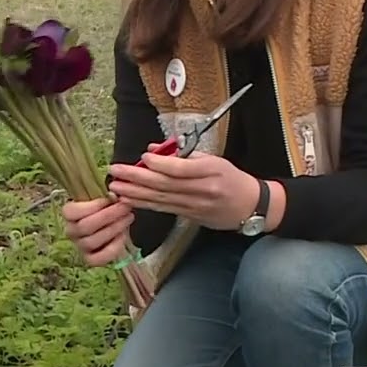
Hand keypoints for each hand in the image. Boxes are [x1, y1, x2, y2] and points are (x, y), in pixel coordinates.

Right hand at [61, 195, 133, 266]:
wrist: (112, 224)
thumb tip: (113, 196)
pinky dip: (113, 248)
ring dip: (114, 229)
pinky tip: (123, 236)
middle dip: (108, 216)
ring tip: (128, 218)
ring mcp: (80, 247)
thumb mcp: (103, 198)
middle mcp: (71, 232)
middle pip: (85, 227)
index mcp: (69, 214)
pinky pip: (99, 258)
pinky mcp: (90, 259)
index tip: (111, 198)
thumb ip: (105, 196)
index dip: (92, 206)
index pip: (71, 212)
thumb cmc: (105, 208)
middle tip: (125, 207)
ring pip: (92, 241)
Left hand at [107, 146, 267, 231]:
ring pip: (160, 199)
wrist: (251, 206)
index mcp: (211, 171)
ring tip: (115, 187)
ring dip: (135, 193)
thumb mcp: (213, 159)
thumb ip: (184, 155)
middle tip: (116, 171)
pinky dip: (144, 204)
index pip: (181, 169)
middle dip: (137, 178)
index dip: (160, 164)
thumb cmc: (232, 178)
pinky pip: (163, 209)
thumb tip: (153, 150)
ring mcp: (195, 206)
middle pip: (165, 184)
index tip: (142, 157)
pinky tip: (129, 199)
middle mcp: (202, 190)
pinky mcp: (189, 217)